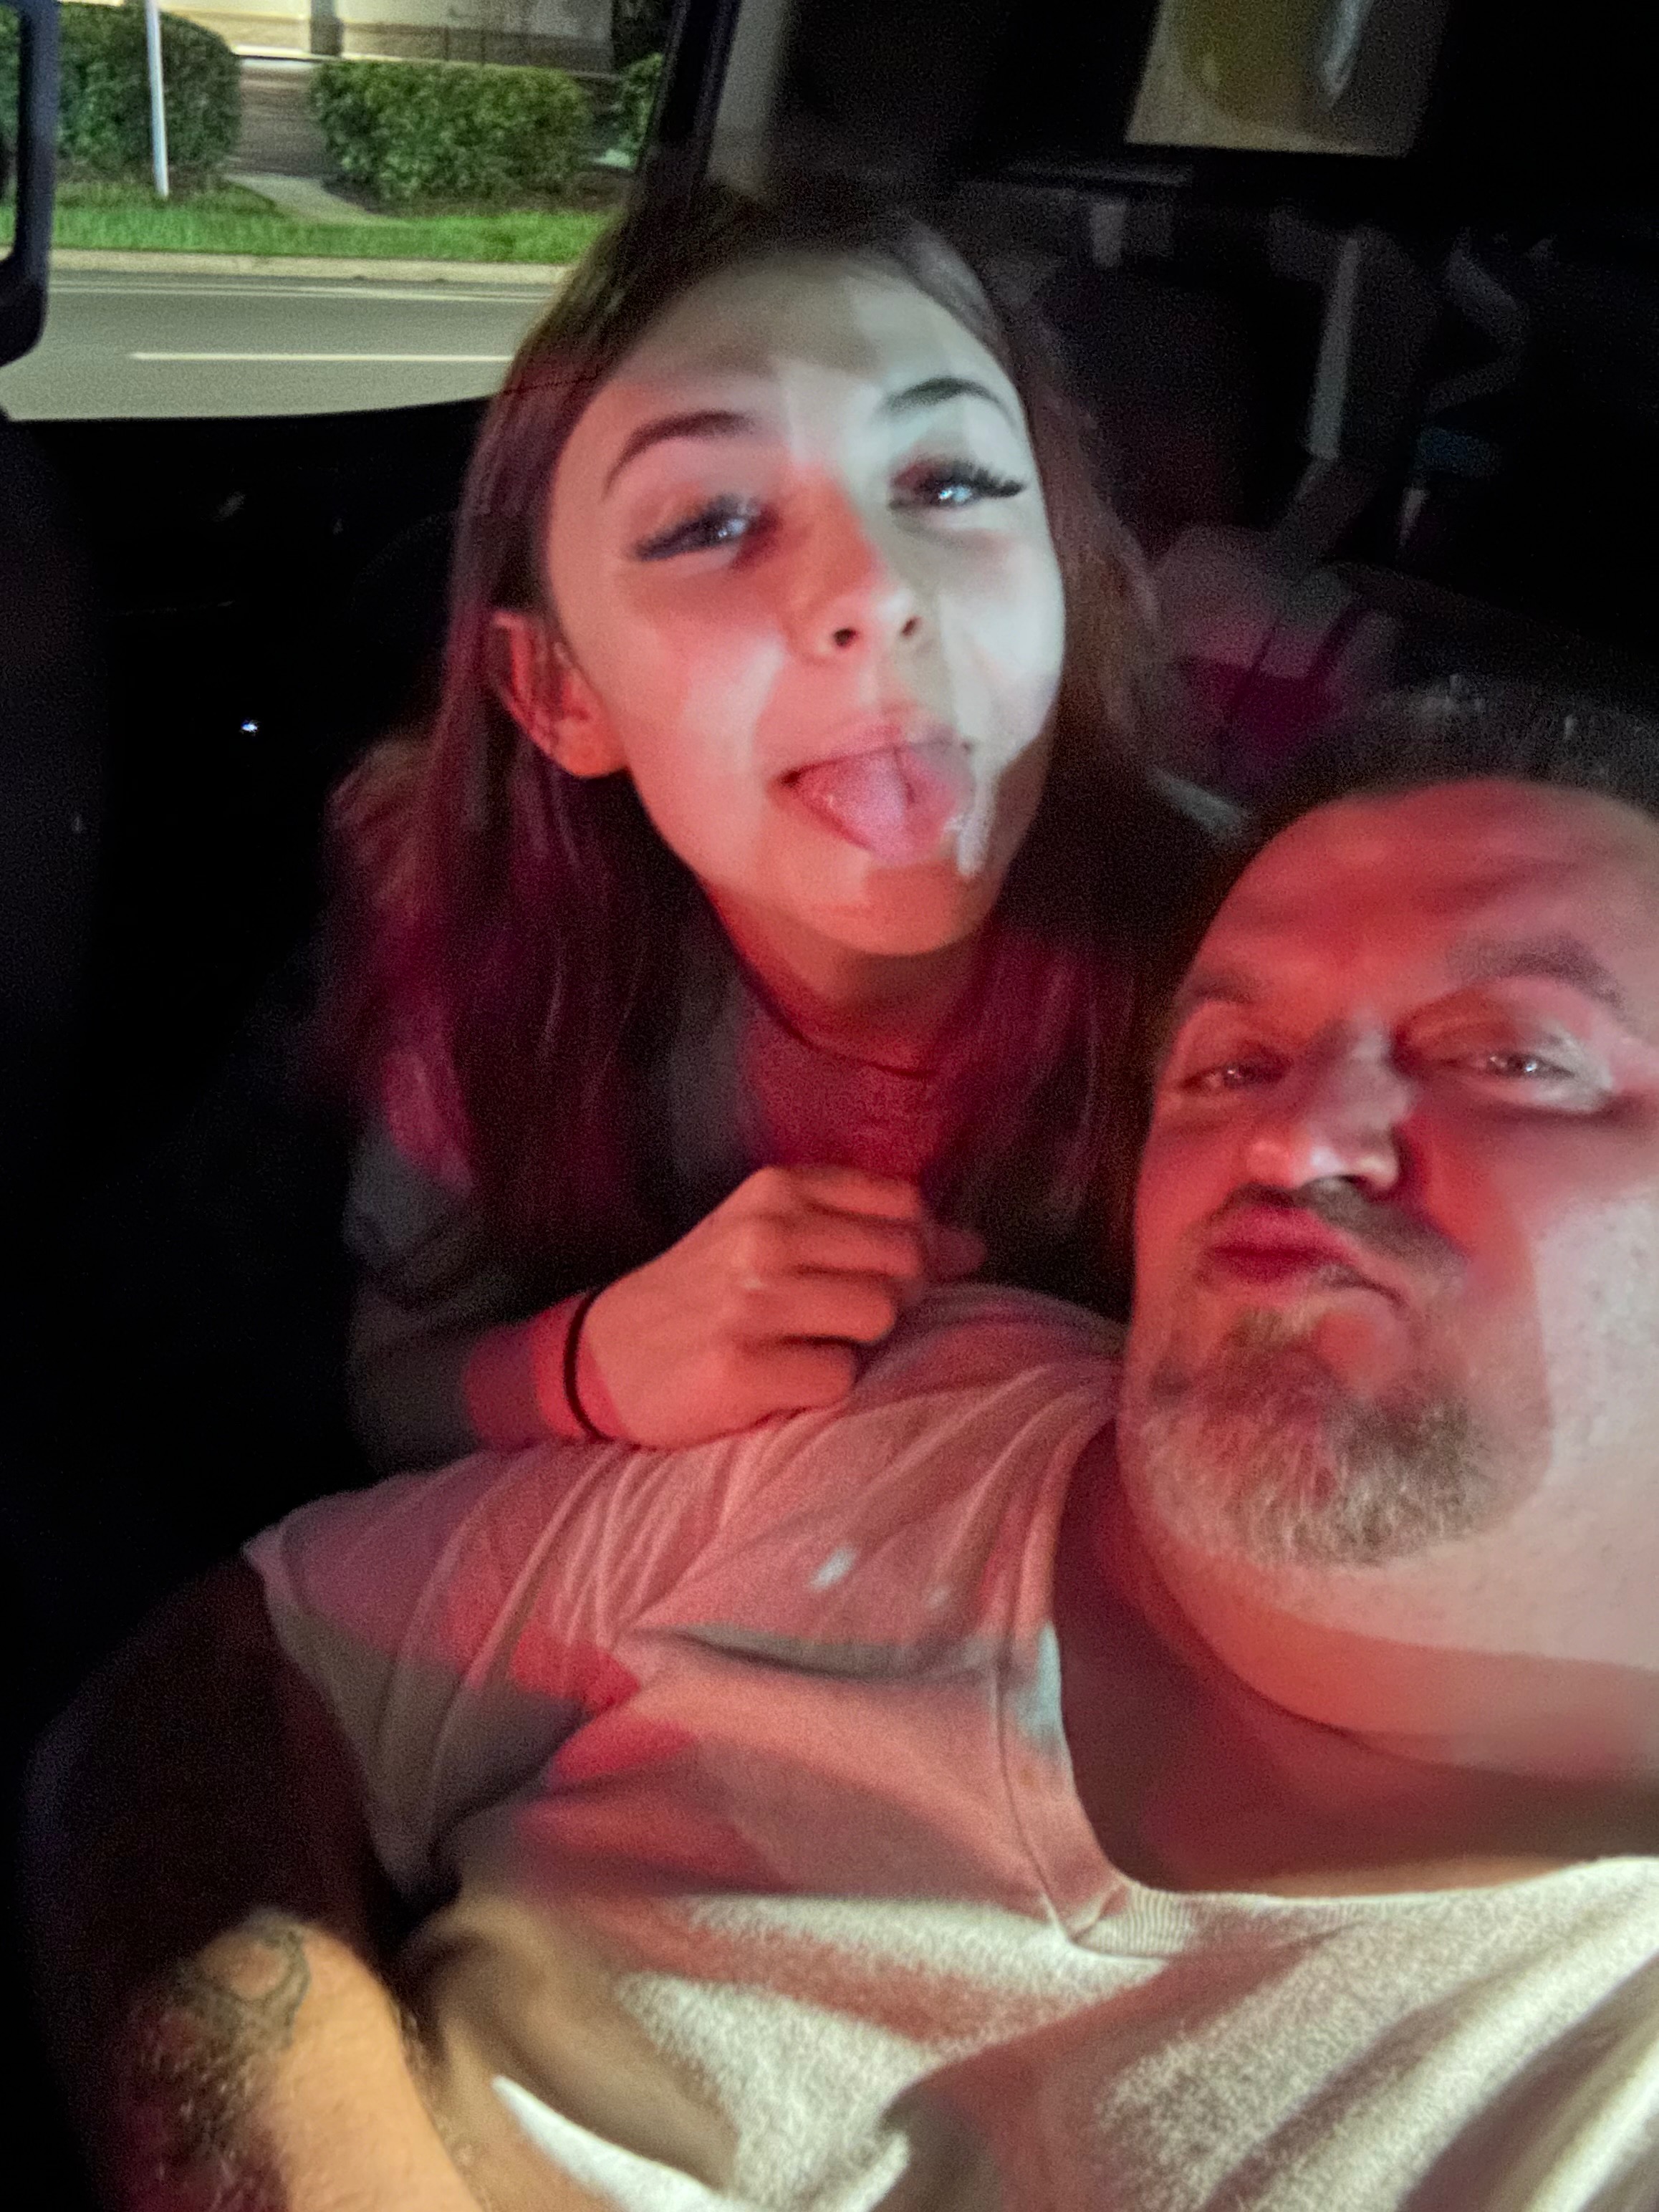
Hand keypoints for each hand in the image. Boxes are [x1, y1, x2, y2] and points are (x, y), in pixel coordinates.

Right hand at [579, 1166, 983, 1446]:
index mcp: (777, 1190)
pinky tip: (781, 1380)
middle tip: (841, 1322)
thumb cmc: (706, 1295)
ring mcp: (752, 1300)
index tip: (895, 1275)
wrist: (601, 1357)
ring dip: (859, 1343)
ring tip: (809, 1346)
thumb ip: (864, 1228)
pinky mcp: (743, 1367)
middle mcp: (765, 1234)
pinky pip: (841, 1378)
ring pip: (879, 1315)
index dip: (921, 1245)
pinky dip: (823, 1388)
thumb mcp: (769, 1233)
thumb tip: (973, 1248)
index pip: (904, 1204)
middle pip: (904, 1260)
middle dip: (896, 1299)